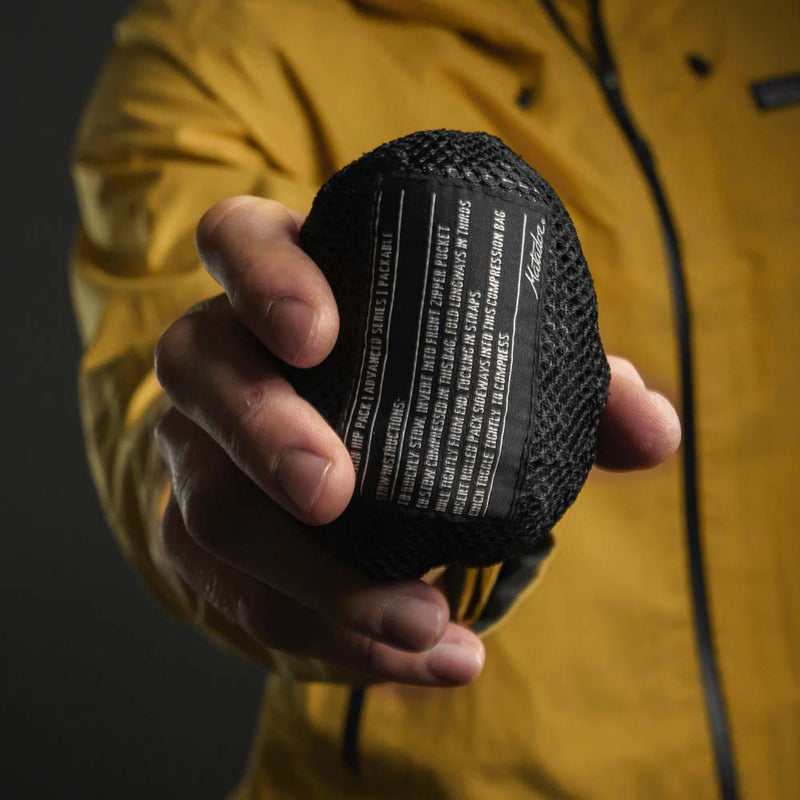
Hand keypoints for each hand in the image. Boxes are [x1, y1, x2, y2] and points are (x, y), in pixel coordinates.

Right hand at [154, 196, 680, 687]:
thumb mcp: (482, 365)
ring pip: (207, 506)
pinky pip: (233, 593)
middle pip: (199, 370)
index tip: (319, 334)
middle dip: (263, 433)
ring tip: (418, 623)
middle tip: (337, 495)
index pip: (236, 241)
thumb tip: (651, 429)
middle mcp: (219, 358)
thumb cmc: (413, 385)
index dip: (263, 277)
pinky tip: (411, 660)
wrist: (333, 454)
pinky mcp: (196, 537)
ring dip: (308, 578)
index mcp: (283, 285)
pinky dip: (325, 635)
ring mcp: (196, 450)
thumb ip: (566, 384)